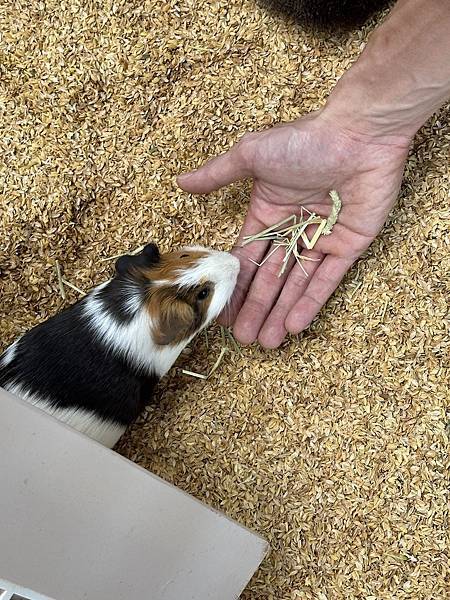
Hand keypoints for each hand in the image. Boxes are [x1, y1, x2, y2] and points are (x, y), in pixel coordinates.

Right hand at [178, 110, 410, 347]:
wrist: (361, 133)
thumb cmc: (306, 140)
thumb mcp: (253, 154)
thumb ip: (218, 174)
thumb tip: (180, 182)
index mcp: (268, 213)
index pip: (248, 257)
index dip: (235, 285)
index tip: (222, 311)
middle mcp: (292, 230)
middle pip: (271, 278)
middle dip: (257, 309)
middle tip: (244, 339)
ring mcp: (321, 240)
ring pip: (296, 284)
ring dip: (281, 313)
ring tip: (265, 342)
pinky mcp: (349, 246)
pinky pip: (327, 280)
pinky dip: (310, 302)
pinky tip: (294, 326)